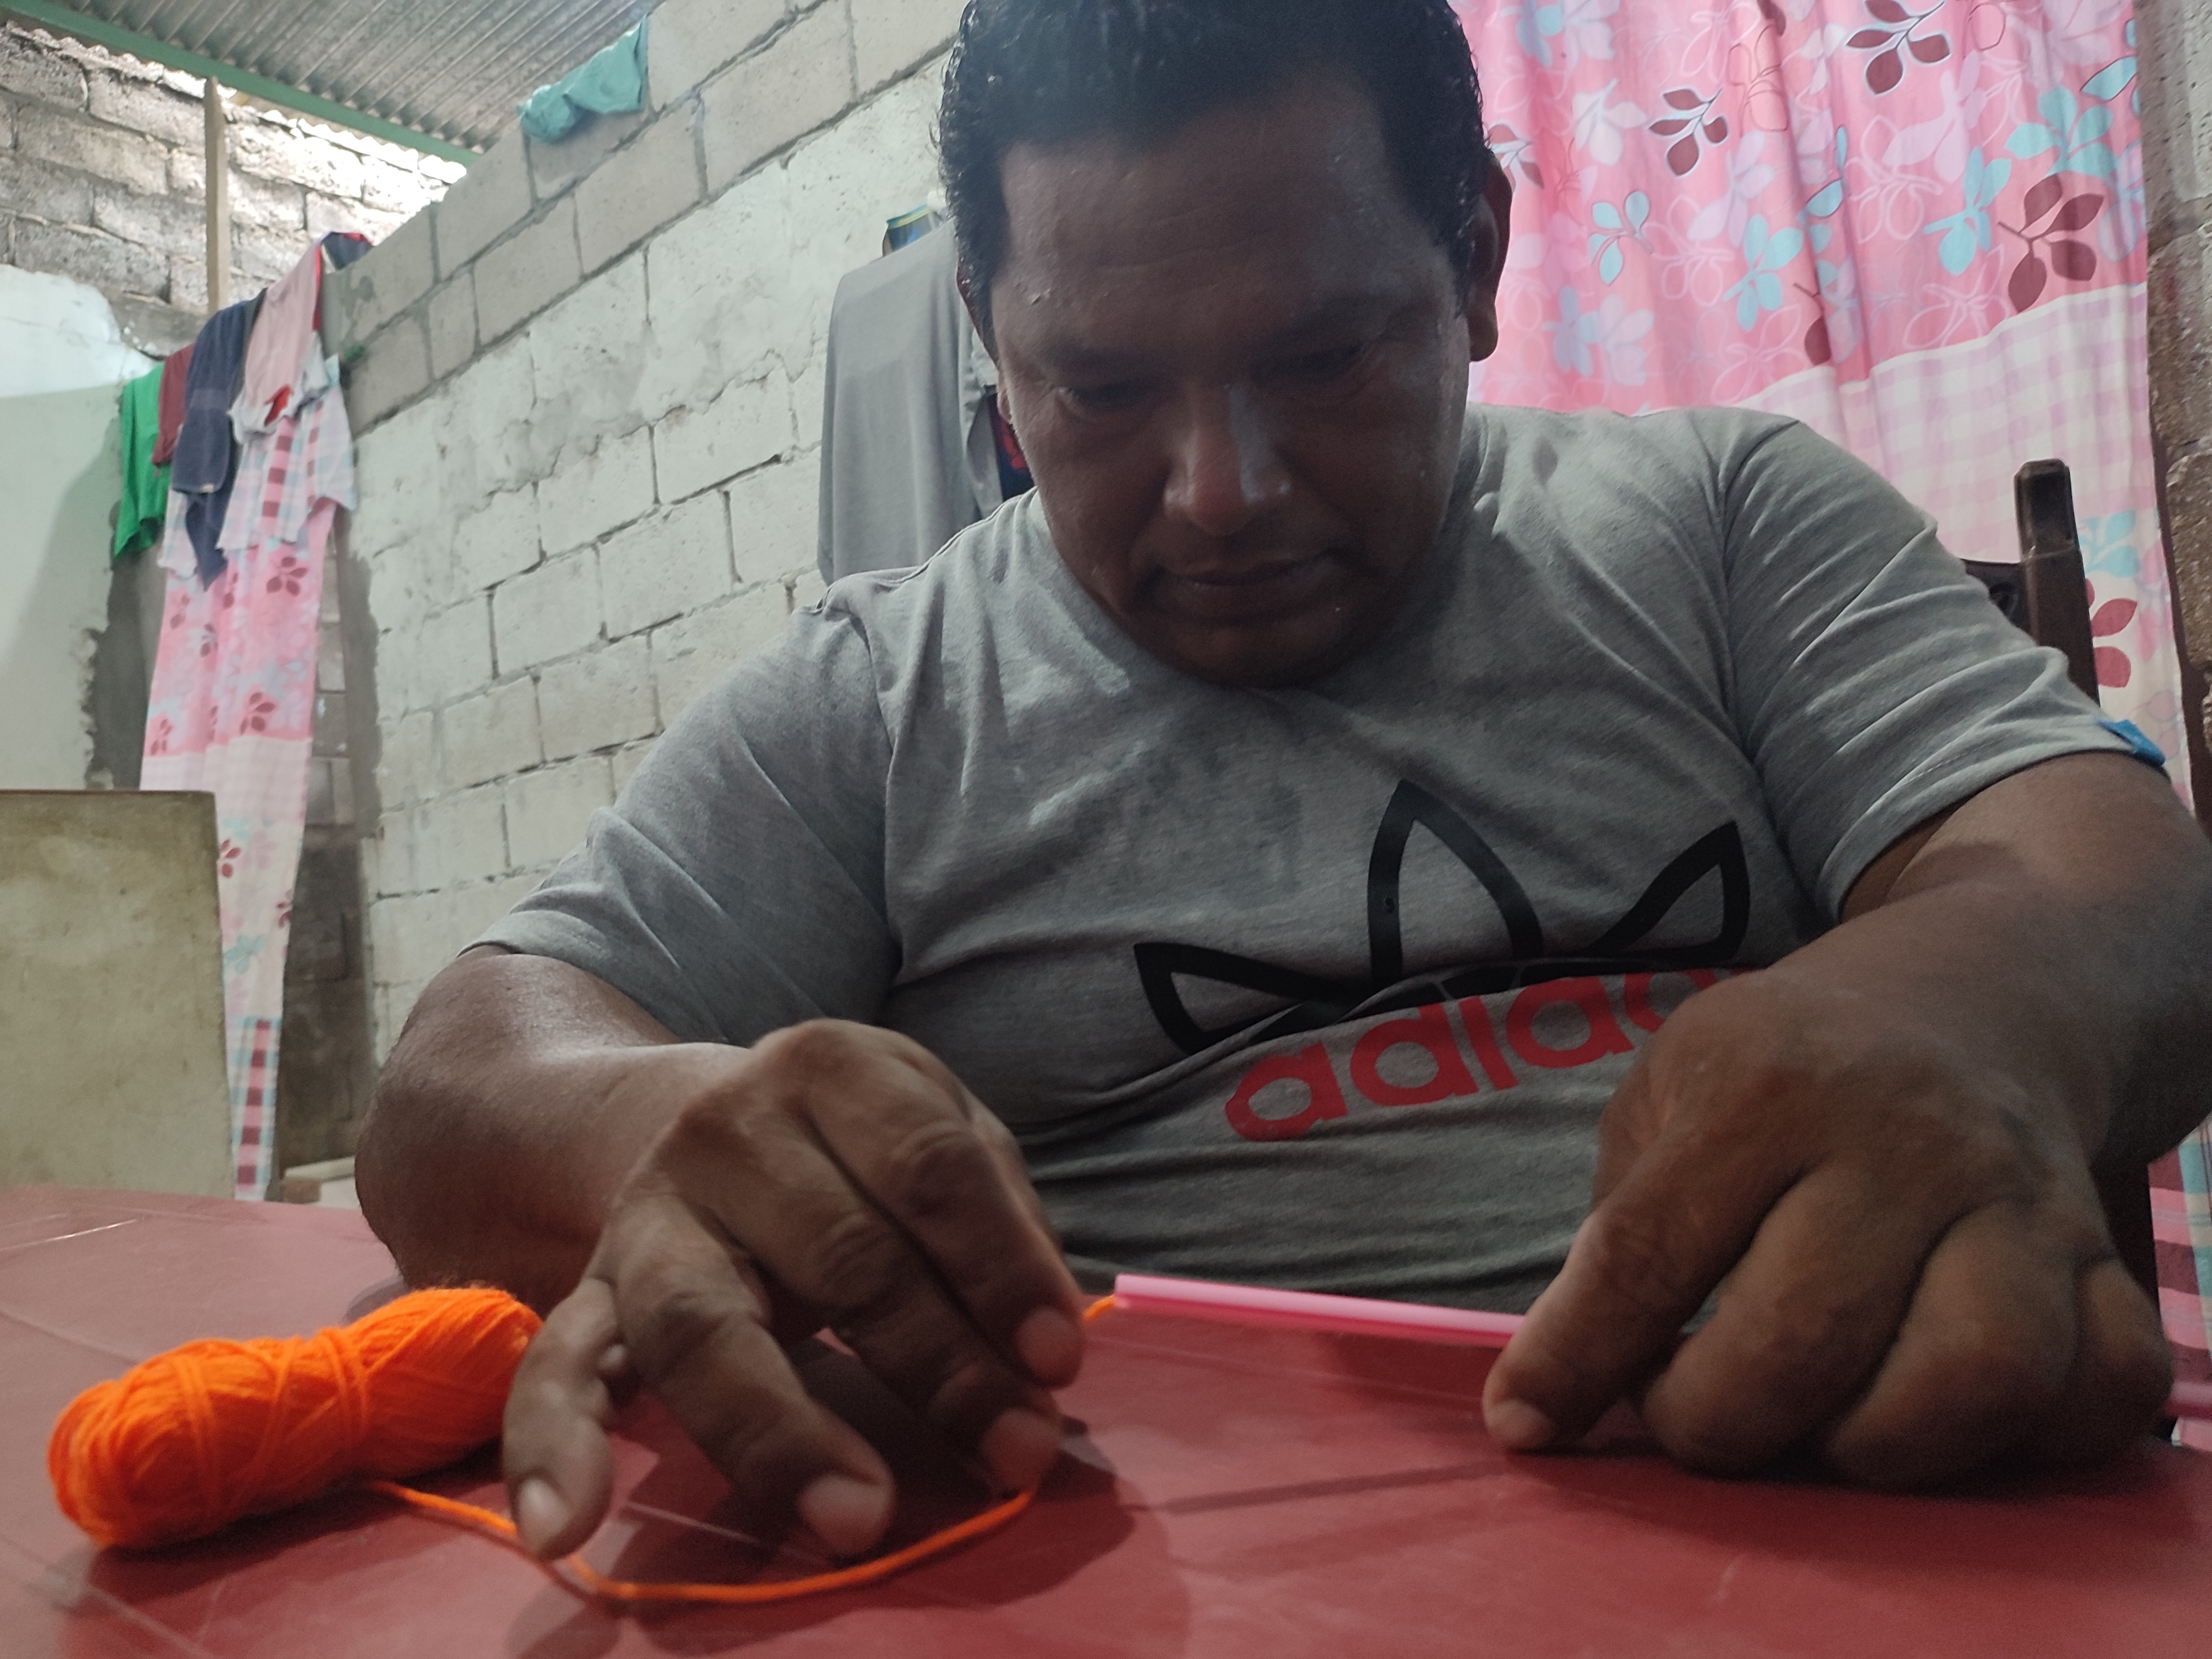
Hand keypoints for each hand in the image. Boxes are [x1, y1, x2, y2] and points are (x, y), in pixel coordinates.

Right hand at [499, 1020, 1086, 1558]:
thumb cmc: (857, 1147)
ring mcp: (648, 1216)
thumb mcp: (936, 1127)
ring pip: (705, 1326)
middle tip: (1016, 1453)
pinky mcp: (593, 1294)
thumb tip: (1045, 1346)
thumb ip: (997, 1217)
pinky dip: (553, 1450)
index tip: (1057, 1361)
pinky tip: (565, 1529)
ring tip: (856, 1519)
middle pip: (840, 1253)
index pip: (926, 1167)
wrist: (710, 1120)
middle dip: (939, 1365)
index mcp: (830, 1068)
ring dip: (785, 1435)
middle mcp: (725, 1131)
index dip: (997, 1264)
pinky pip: (555, 1370)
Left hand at [1481, 967, 2171, 1485]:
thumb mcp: (1669, 1095)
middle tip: (1691, 1411)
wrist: (1970, 998)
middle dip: (1719, 1424)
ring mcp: (2021, 1197)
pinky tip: (1945, 1414)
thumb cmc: (1784, 1068)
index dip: (1578, 1359)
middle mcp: (1905, 1136)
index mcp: (1768, 1084)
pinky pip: (2101, 1388)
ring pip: (1973, 1381)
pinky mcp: (2107, 1255)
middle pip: (1805, 1341)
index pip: (1651, 1252)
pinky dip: (2029, 1439)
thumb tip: (1551, 1393)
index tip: (1522, 1424)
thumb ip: (1617, 1233)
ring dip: (1875, 1448)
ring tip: (1820, 1425)